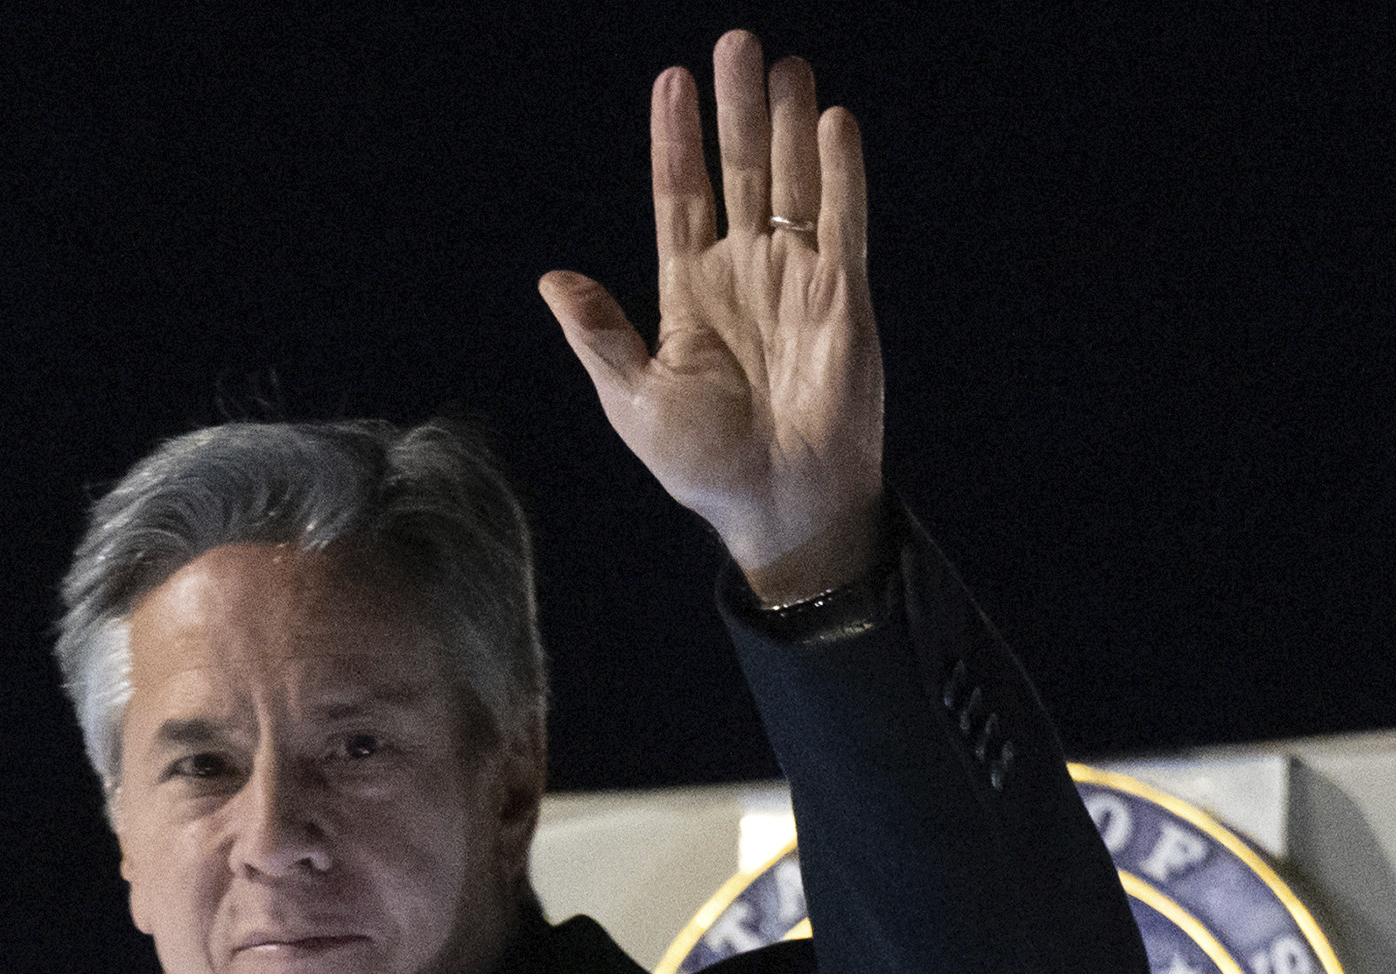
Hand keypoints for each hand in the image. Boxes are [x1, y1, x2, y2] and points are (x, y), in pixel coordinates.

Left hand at [541, 32, 885, 606]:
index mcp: (689, 293)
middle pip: (739, 171)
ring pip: (792, 182)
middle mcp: (745, 273)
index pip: (680, 196)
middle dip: (737, 108)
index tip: (671, 79)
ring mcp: (797, 279)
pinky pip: (842, 220)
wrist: (781, 505)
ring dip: (789, 123)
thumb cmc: (705, 466)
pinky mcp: (843, 296)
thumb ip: (600, 336)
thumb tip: (553, 279)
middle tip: (736, 41)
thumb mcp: (636, 401)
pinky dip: (840, 172)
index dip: (676, 139)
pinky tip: (831, 121)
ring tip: (784, 64)